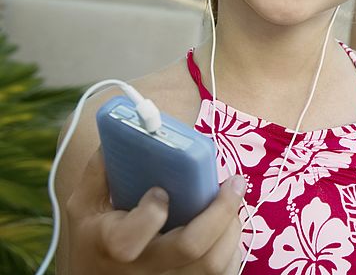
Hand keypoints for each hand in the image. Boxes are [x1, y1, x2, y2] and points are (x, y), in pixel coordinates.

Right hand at [65, 150, 245, 273]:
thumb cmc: (95, 241)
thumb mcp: (85, 207)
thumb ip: (100, 171)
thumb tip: (122, 131)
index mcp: (112, 246)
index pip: (130, 239)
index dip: (151, 212)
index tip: (162, 189)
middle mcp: (144, 270)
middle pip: (192, 248)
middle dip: (221, 211)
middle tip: (235, 183)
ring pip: (214, 263)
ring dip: (231, 226)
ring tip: (233, 200)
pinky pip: (224, 273)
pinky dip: (232, 247)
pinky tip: (228, 226)